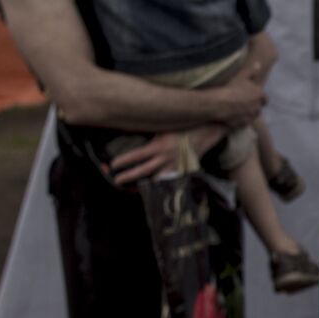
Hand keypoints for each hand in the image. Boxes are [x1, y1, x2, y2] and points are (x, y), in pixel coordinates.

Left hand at [106, 124, 227, 183]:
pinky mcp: (183, 171)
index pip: (136, 156)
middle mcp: (165, 158)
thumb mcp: (162, 129)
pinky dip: (162, 186)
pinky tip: (155, 190)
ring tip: (133, 189)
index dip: (123, 161)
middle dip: (127, 177)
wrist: (205, 131)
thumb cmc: (182, 127)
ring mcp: (175, 167)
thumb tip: (131, 140)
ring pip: (156, 180)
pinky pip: (170, 182)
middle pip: (143, 171)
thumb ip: (150, 137)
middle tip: (116, 180)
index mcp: (158, 146)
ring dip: (144, 185)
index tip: (113, 165)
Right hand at [210, 54, 266, 127]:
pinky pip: (245, 123)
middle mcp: (258, 106)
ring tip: (239, 111)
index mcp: (259, 95)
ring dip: (248, 114)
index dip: (259, 98)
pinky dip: (241, 120)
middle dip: (254, 107)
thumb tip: (259, 64)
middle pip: (258, 108)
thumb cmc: (231, 88)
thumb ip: (251, 71)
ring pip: (252, 116)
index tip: (253, 98)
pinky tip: (234, 117)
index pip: (265, 99)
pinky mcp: (244, 124)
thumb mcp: (242, 76)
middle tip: (244, 104)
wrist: (220, 103)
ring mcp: (251, 116)